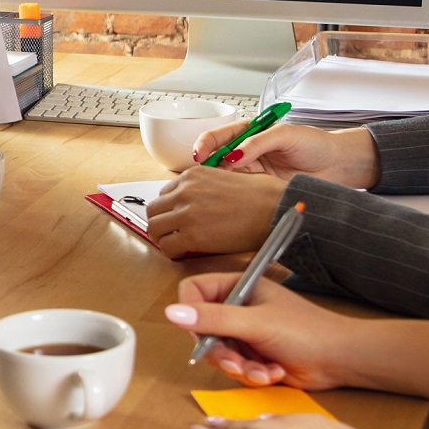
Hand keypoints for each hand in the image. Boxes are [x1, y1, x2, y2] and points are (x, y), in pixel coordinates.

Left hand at [146, 165, 290, 258]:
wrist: (275, 210)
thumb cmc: (262, 197)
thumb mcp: (227, 178)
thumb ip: (206, 188)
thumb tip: (198, 203)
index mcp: (193, 175)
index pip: (164, 194)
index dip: (169, 210)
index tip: (175, 219)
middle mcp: (185, 190)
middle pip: (153, 210)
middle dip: (161, 223)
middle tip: (171, 234)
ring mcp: (186, 212)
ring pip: (154, 228)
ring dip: (163, 238)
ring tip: (177, 245)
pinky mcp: (191, 235)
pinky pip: (166, 247)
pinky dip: (172, 253)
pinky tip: (183, 254)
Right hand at [163, 271, 364, 391]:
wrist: (341, 359)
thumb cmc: (307, 331)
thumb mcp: (257, 323)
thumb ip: (214, 319)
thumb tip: (171, 313)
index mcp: (239, 286)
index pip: (193, 292)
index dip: (191, 314)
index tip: (200, 334)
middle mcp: (238, 307)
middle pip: (202, 330)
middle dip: (221, 353)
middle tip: (237, 364)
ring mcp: (245, 332)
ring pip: (218, 354)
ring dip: (240, 368)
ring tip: (264, 372)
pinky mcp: (253, 355)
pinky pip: (235, 368)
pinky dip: (252, 375)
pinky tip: (273, 374)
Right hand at [185, 120, 378, 183]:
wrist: (337, 166)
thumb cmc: (316, 144)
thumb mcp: (286, 135)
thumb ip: (258, 142)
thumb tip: (233, 155)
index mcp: (250, 133)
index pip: (219, 137)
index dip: (206, 145)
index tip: (201, 155)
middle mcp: (247, 152)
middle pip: (216, 159)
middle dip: (205, 166)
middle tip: (201, 176)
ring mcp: (252, 172)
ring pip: (224, 177)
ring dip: (215, 183)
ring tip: (211, 189)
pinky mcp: (259, 190)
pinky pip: (238, 192)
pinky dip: (229, 195)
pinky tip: (225, 199)